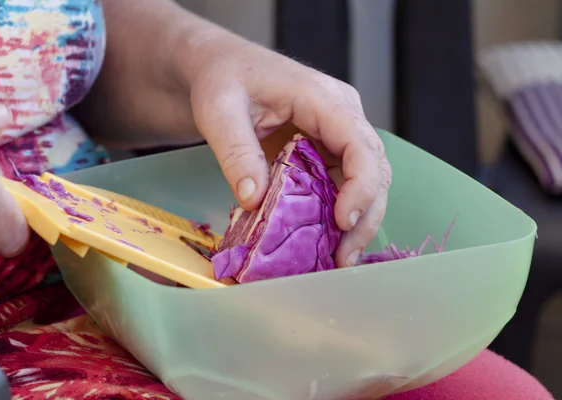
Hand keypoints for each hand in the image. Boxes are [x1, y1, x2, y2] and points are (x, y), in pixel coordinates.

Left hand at [186, 37, 391, 267]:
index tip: (343, 222)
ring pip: (366, 179)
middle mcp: (340, 114)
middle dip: (365, 215)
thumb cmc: (222, 79)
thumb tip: (254, 200)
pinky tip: (328, 239)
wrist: (219, 69)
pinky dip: (340, 212)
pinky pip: (344, 182)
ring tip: (339, 257)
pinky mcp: (326, 148)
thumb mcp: (219, 111)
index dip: (361, 186)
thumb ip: (236, 153)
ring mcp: (336, 132)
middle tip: (343, 257)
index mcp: (323, 98)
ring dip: (358, 220)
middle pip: (374, 168)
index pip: (360, 144)